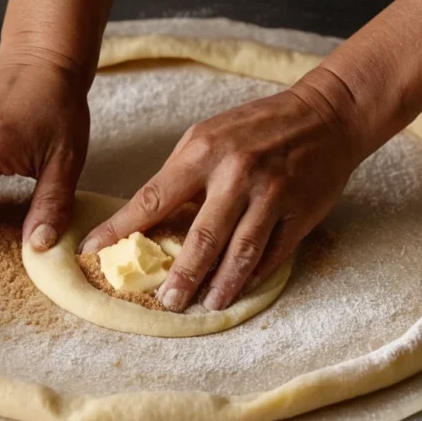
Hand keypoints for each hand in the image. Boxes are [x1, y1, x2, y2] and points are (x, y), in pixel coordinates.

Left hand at [81, 73, 364, 311]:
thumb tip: (150, 221)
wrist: (327, 115)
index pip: (152, 199)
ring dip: (220, 285)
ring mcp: (271, 195)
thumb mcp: (210, 135)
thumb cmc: (258, 126)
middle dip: (181, 275)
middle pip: (201, 238)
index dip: (121, 230)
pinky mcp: (299, 213)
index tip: (94, 252)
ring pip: (240, 253)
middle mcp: (237, 174)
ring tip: (204, 305)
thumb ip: (181, 175)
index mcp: (203, 151)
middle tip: (166, 301)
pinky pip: (272, 254)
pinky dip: (253, 276)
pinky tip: (238, 290)